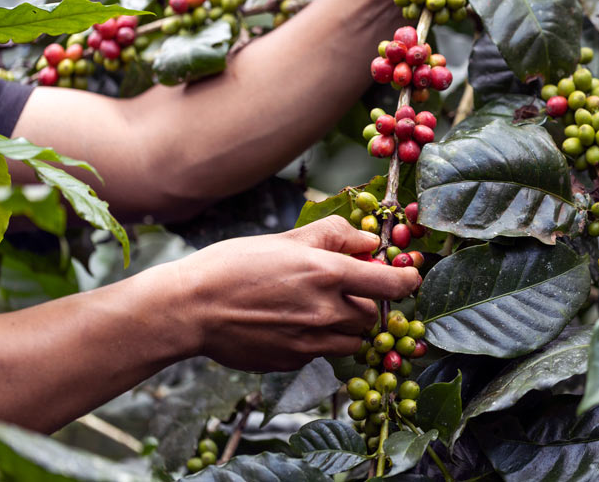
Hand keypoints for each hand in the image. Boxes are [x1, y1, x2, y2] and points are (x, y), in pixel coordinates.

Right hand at [164, 216, 419, 371]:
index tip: (409, 276)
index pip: (392, 285)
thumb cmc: (234, 265)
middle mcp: (326, 312)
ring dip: (347, 326)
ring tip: (318, 308)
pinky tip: (291, 324)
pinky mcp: (294, 362)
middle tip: (342, 288)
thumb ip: (334, 236)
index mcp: (328, 274)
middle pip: (372, 315)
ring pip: (353, 340)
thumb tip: (370, 241)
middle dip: (365, 302)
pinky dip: (319, 341)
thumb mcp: (287, 239)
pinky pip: (323, 353)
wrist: (190, 309)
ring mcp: (311, 342)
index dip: (407, 280)